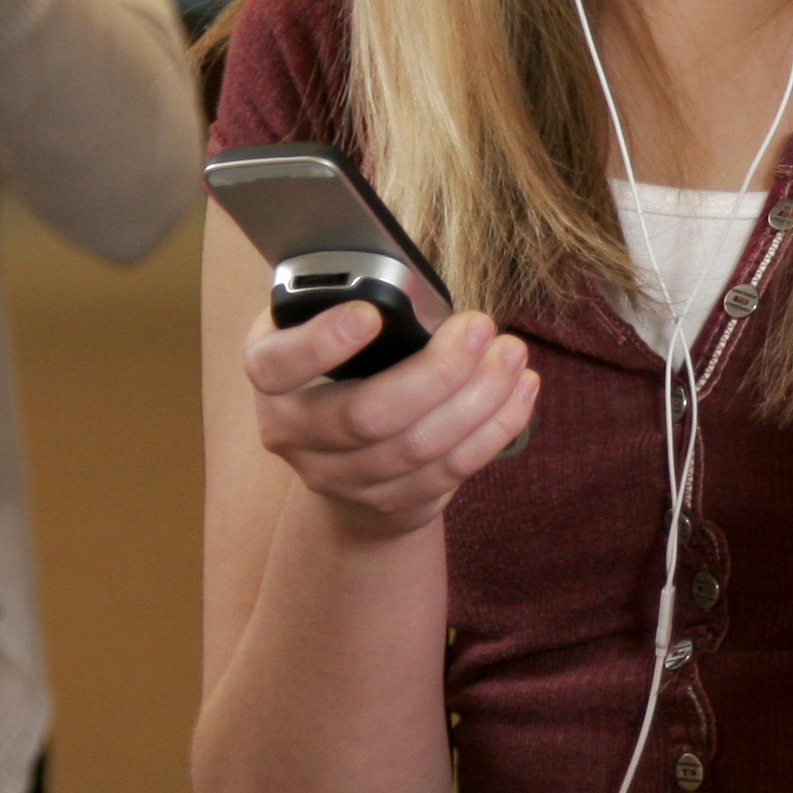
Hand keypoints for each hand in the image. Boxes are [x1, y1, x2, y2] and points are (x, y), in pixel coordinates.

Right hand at [242, 302, 539, 540]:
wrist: (340, 455)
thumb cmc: (342, 363)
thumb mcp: (325, 324)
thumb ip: (351, 303)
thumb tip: (419, 289)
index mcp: (271, 377)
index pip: (278, 365)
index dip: (321, 343)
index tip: (371, 315)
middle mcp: (294, 433)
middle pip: (365, 415)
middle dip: (436, 370)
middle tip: (481, 326)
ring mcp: (339, 478)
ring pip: (417, 447)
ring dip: (478, 397)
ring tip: (512, 353)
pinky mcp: (390, 503)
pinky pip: (450, 469)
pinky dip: (494, 427)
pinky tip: (521, 389)